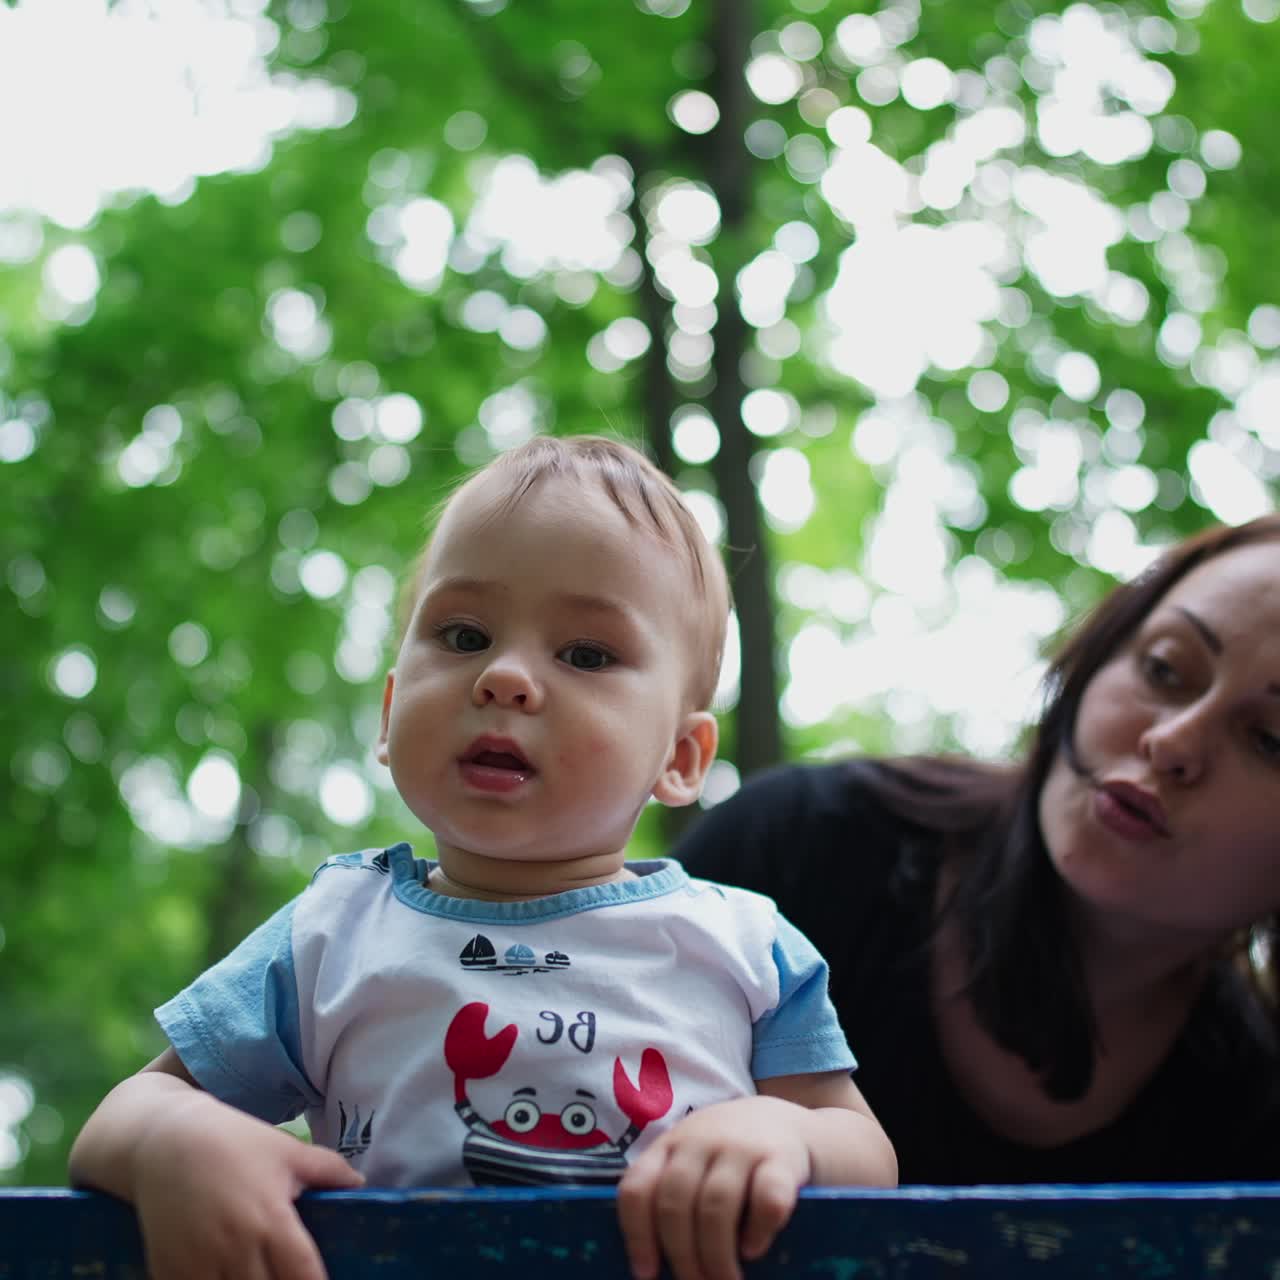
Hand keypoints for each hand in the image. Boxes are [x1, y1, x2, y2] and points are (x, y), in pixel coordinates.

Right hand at [133, 1095, 363, 1279]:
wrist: (164, 1141)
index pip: (303, 1275)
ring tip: (260, 1275)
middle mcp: (236, 1249)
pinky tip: (225, 1276)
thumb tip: (361, 1183)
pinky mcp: (167, 1272)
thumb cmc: (233, 1142)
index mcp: (271, 1221)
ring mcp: (198, 1265)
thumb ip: (327, 1170)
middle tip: (289, 1275)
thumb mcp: (286, 1149)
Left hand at [616, 1095, 810, 1279]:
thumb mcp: (691, 1162)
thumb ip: (673, 1198)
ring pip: (716, 1205)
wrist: (782, 1121)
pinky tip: (753, 1250)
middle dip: (681, 1254)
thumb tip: (655, 1267)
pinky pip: (766, 1198)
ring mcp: (741, 1146)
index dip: (637, 1236)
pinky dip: (757, 1231)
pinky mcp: (781, 1158)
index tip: (646, 1274)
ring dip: (716, 1254)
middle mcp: (700, 1140)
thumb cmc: (726, 1156)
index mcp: (668, 1145)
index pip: (638, 1188)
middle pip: (675, 1202)